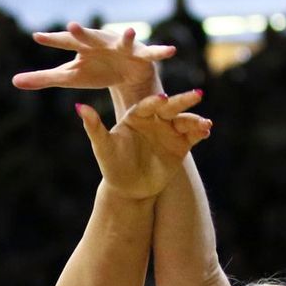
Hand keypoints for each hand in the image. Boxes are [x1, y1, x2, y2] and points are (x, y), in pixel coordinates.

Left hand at [12, 23, 173, 103]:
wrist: (126, 73)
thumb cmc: (95, 70)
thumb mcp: (68, 77)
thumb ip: (42, 78)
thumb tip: (13, 81)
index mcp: (82, 48)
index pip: (64, 43)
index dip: (52, 40)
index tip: (36, 37)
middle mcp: (102, 43)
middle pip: (90, 38)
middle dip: (82, 33)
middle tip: (71, 26)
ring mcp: (123, 47)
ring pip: (124, 40)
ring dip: (127, 36)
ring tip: (129, 29)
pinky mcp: (142, 56)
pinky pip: (153, 53)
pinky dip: (161, 51)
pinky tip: (172, 51)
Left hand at [77, 90, 210, 199]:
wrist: (128, 190)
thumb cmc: (112, 166)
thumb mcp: (102, 147)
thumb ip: (93, 126)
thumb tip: (79, 105)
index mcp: (136, 115)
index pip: (147, 105)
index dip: (155, 102)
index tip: (163, 99)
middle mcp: (155, 120)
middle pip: (170, 107)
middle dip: (183, 102)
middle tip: (196, 96)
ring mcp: (169, 131)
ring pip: (184, 121)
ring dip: (195, 120)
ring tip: (204, 124)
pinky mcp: (181, 145)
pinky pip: (193, 135)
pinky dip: (200, 132)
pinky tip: (207, 131)